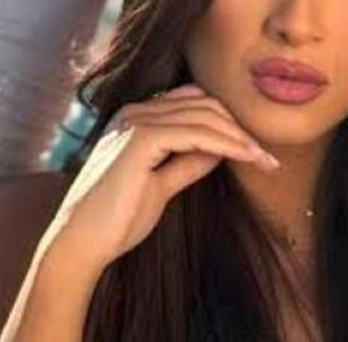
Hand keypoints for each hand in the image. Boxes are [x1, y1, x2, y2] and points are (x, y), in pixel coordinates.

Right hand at [39, 85, 278, 270]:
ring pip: (203, 116)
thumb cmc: (115, 221)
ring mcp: (136, 121)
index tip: (253, 150)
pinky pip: (195, 133)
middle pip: (203, 104)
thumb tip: (220, 149)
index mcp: (136, 118)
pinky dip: (225, 143)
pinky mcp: (140, 139)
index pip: (193, 103)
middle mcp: (135, 112)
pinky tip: (245, 158)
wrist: (80, 245)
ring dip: (239, 137)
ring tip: (262, 159)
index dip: (226, 122)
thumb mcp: (161, 186)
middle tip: (266, 156)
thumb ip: (187, 163)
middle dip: (239, 128)